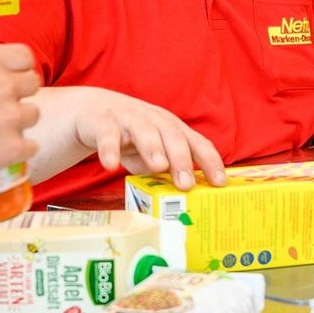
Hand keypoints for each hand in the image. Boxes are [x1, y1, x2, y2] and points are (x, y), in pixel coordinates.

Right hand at [0, 44, 40, 187]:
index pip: (24, 55)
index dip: (18, 67)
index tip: (8, 77)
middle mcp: (3, 84)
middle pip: (33, 83)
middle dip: (22, 94)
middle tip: (3, 106)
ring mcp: (12, 115)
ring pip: (34, 114)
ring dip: (21, 122)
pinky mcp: (15, 146)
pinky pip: (32, 146)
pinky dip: (20, 151)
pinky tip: (2, 153)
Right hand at [65, 88, 226, 189]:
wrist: (93, 111)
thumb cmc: (131, 136)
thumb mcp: (152, 153)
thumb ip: (166, 172)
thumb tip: (181, 201)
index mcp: (172, 129)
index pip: (197, 143)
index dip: (210, 161)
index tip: (219, 183)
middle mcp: (155, 120)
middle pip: (173, 135)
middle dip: (181, 159)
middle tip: (186, 183)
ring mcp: (129, 118)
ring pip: (144, 131)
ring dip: (152, 148)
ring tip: (157, 166)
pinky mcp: (104, 121)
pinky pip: (108, 134)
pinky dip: (109, 149)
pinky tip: (110, 165)